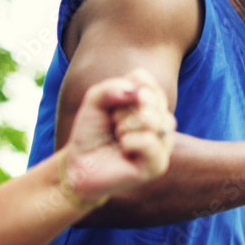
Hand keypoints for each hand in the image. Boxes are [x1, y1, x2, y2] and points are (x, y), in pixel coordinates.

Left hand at [62, 68, 174, 204]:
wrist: (80, 164)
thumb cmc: (91, 132)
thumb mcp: (94, 101)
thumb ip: (111, 88)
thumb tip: (135, 93)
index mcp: (151, 102)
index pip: (144, 79)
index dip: (121, 89)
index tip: (111, 107)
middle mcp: (163, 121)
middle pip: (150, 98)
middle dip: (121, 111)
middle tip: (114, 125)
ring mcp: (164, 143)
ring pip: (152, 119)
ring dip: (125, 126)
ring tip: (119, 137)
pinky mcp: (159, 165)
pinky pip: (148, 141)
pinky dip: (128, 142)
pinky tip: (124, 150)